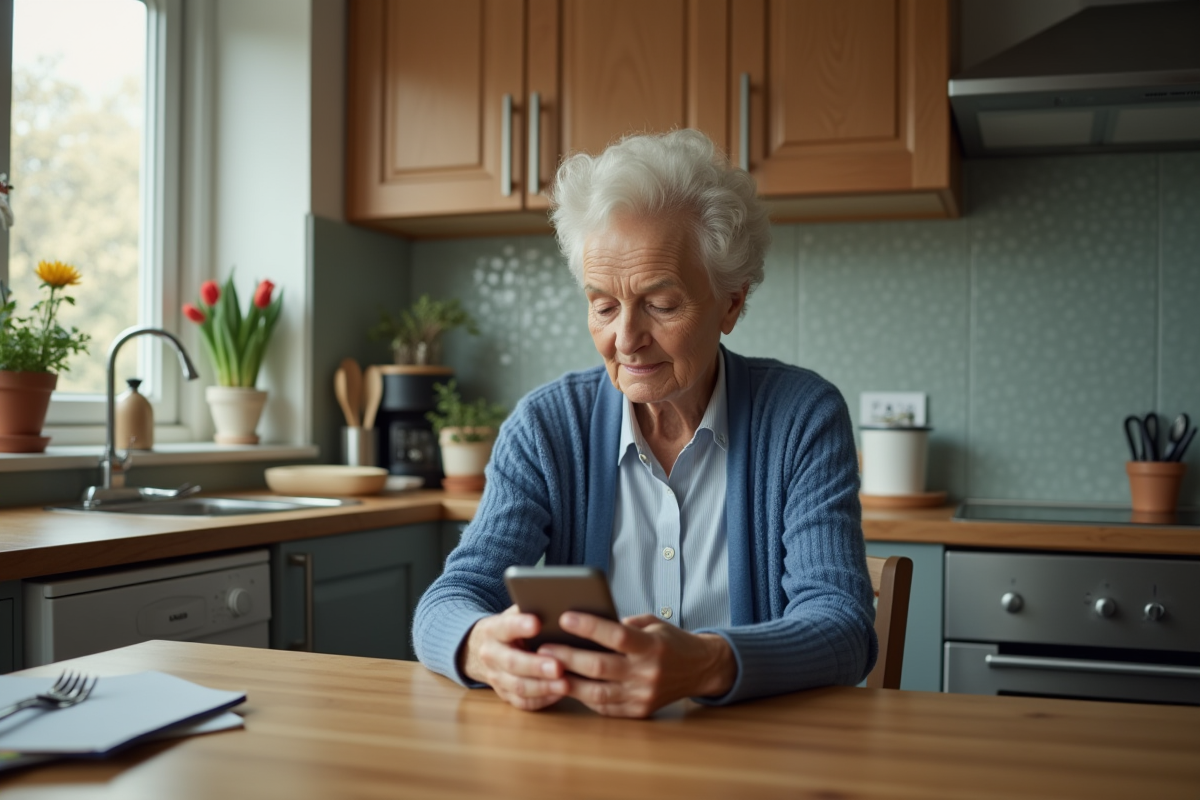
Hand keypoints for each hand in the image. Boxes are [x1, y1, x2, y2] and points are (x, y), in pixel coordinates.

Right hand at [460, 605, 569, 710]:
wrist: (483, 648)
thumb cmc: (510, 627)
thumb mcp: (514, 613)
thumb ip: (531, 609)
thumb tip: (558, 603)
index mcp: (493, 630)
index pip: (505, 627)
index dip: (520, 625)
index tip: (537, 623)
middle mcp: (491, 655)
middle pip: (512, 663)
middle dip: (536, 666)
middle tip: (558, 666)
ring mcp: (496, 678)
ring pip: (518, 686)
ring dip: (543, 687)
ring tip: (565, 684)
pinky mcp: (505, 695)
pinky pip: (523, 702)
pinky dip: (542, 700)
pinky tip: (559, 694)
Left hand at [538, 613, 736, 717]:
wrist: (700, 669)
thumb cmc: (670, 641)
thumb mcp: (652, 623)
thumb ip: (623, 624)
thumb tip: (585, 624)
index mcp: (652, 646)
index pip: (616, 635)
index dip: (589, 626)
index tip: (564, 617)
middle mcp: (648, 673)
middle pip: (600, 667)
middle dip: (568, 657)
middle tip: (543, 649)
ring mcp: (643, 696)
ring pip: (597, 693)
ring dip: (569, 682)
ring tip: (547, 670)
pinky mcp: (639, 712)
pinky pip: (605, 707)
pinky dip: (584, 697)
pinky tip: (568, 685)